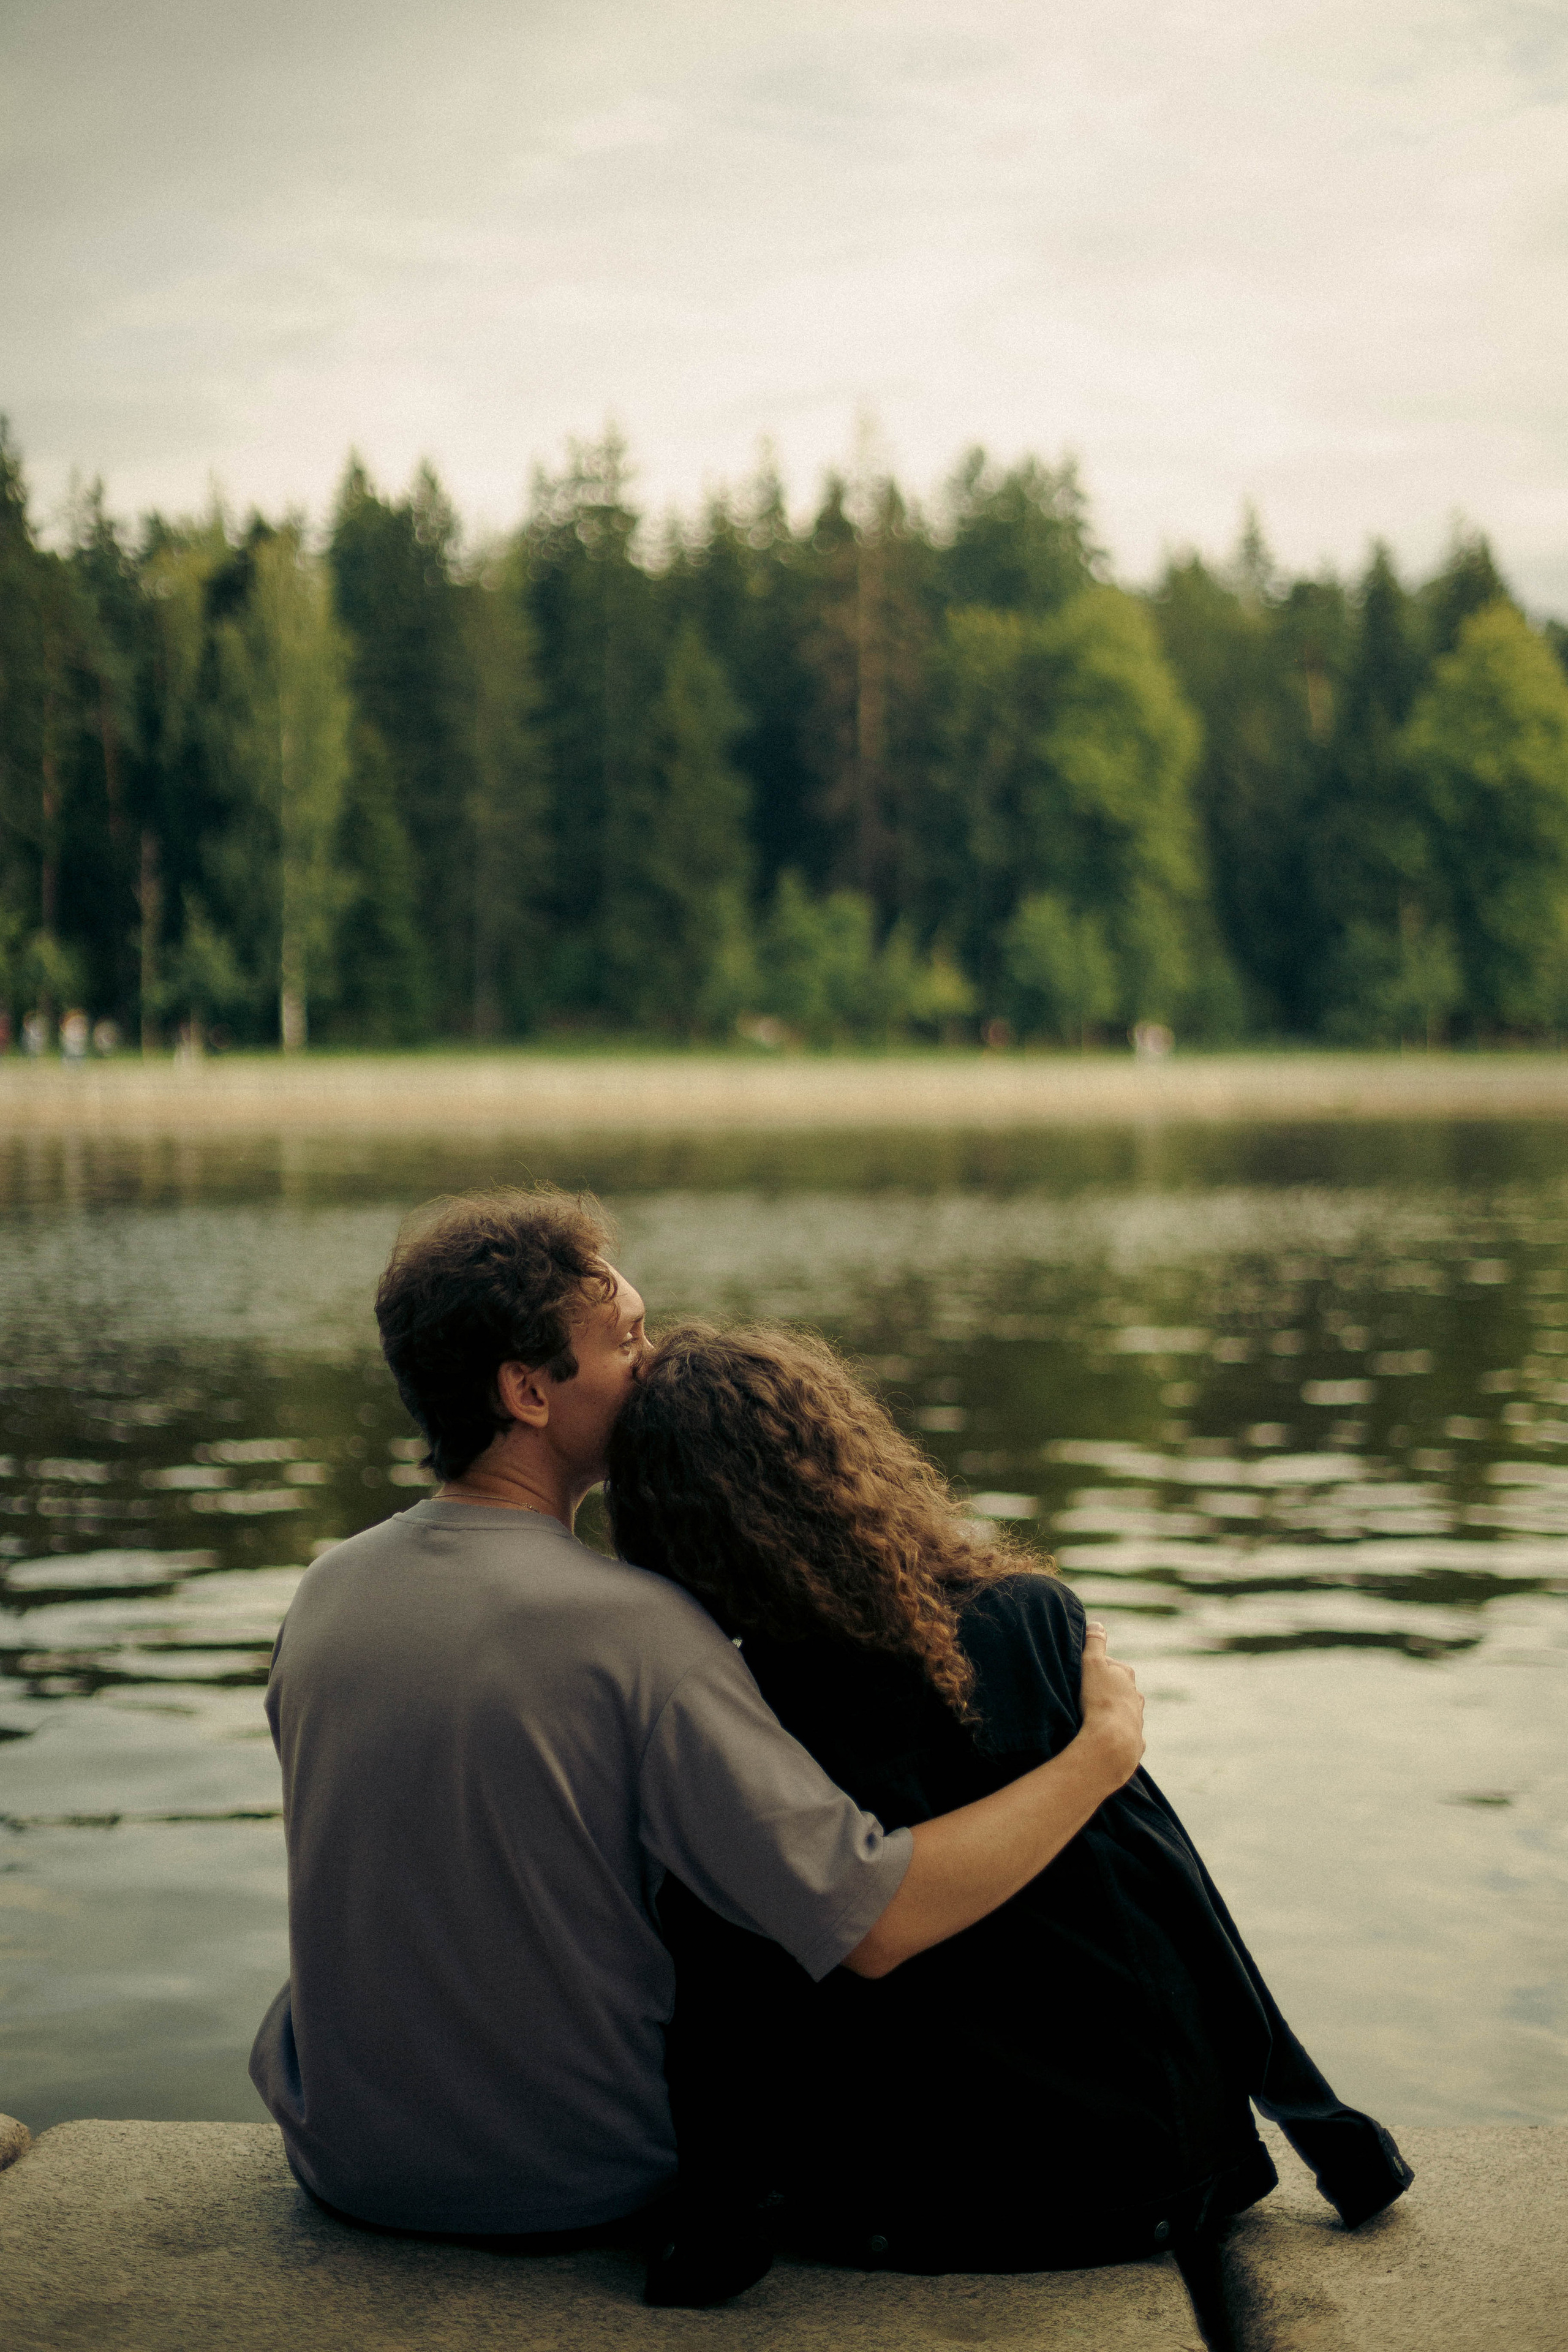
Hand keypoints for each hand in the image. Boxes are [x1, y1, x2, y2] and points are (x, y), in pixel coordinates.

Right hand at [1078, 1621, 1144, 1785]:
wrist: (1114, 1742)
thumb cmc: (1100, 1700)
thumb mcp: (1092, 1664)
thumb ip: (1094, 1643)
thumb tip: (1098, 1624)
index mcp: (1126, 1675)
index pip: (1108, 1665)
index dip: (1091, 1669)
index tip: (1078, 1678)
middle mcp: (1136, 1695)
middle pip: (1117, 1688)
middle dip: (1103, 1691)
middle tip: (1083, 1698)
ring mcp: (1137, 1719)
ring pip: (1122, 1711)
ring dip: (1109, 1713)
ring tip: (1091, 1719)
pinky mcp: (1135, 1741)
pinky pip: (1123, 1733)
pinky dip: (1114, 1732)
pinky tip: (1103, 1736)